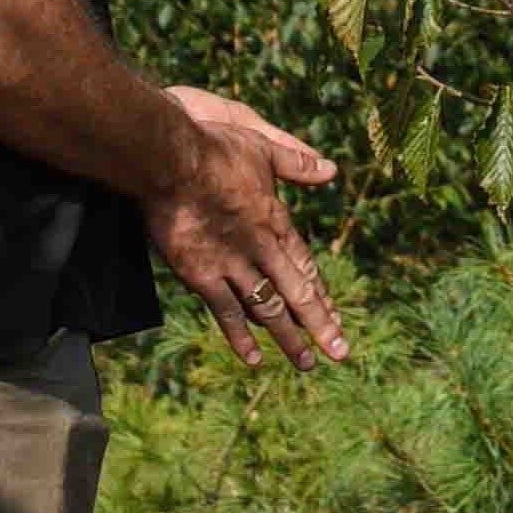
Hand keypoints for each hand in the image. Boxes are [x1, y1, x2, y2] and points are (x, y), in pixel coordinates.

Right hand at [149, 85, 348, 368]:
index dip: (322, 294)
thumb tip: (332, 169)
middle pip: (297, 293)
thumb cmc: (215, 148)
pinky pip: (226, 312)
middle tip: (340, 353)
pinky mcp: (201, 274)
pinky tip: (255, 359)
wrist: (171, 160)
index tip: (337, 317)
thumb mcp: (264, 149)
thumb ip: (298, 163)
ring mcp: (232, 265)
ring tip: (307, 363)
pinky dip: (241, 337)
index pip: (306, 265)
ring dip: (289, 338)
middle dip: (320, 325)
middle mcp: (261, 249)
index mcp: (276, 222)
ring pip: (268, 309)